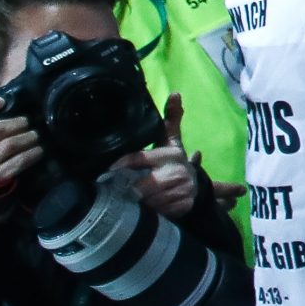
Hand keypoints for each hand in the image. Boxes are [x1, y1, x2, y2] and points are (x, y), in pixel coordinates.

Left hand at [113, 91, 200, 218]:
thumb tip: (176, 93)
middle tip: (116, 192)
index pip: (139, 158)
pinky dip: (150, 211)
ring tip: (129, 201)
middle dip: (128, 190)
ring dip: (137, 202)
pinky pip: (157, 211)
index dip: (122, 164)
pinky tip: (145, 208)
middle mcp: (177, 172)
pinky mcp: (182, 206)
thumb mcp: (172, 142)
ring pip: (147, 200)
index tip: (107, 171)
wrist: (197, 186)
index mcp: (170, 154)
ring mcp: (181, 190)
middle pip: (141, 185)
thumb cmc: (175, 162)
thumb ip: (171, 120)